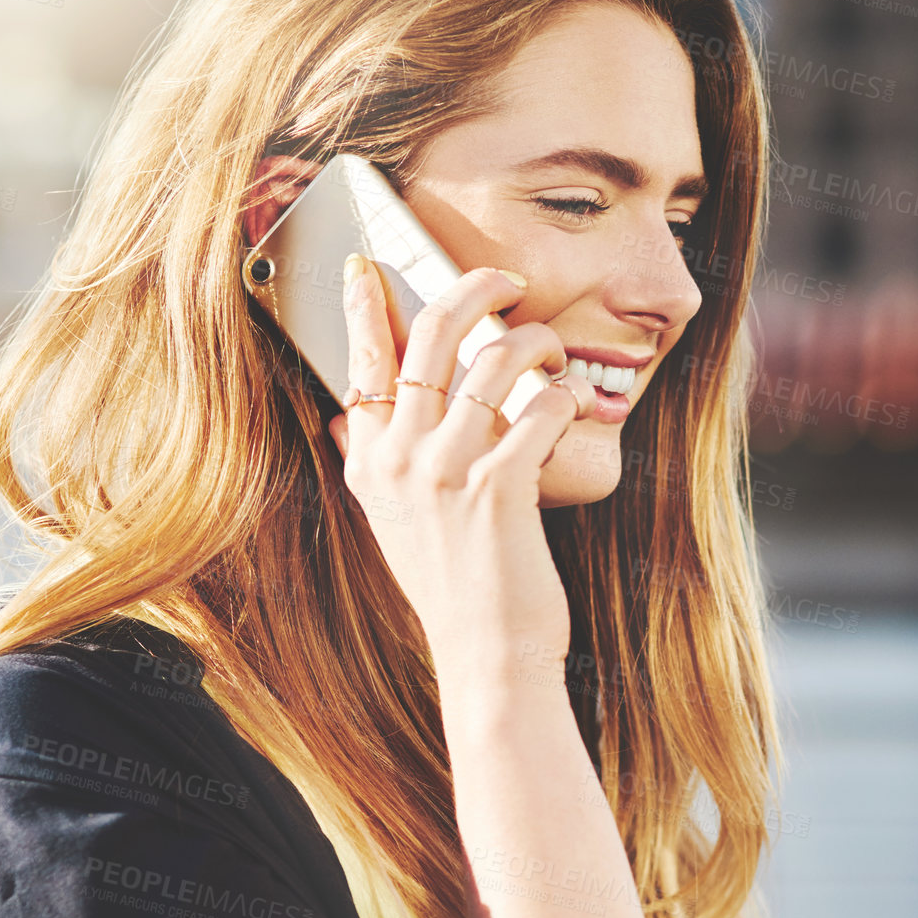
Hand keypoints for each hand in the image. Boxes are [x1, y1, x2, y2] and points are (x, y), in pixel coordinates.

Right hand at [325, 253, 598, 692]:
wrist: (488, 652)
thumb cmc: (452, 584)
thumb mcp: (390, 522)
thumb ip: (369, 464)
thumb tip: (342, 419)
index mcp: (369, 462)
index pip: (360, 360)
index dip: (364, 305)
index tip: (368, 266)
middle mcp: (400, 458)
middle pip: (430, 334)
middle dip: (473, 288)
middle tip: (505, 281)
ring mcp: (448, 470)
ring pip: (495, 358)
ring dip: (536, 342)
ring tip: (555, 355)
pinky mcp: (501, 486)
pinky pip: (540, 406)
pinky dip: (564, 394)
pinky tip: (574, 402)